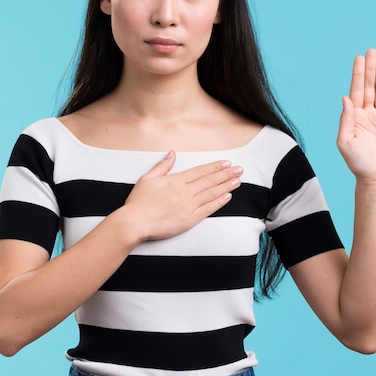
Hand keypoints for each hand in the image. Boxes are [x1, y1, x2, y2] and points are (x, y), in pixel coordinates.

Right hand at [123, 151, 242, 240]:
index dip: (215, 167)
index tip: (226, 163)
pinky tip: (227, 196)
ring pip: (211, 193)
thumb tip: (172, 153)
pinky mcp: (189, 219)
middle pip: (209, 180)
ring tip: (238, 180)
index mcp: (176, 180)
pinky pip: (208, 209)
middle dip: (226, 174)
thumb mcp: (148, 178)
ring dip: (226, 186)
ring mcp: (188, 205)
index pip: (200, 171)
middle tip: (240, 169)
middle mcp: (185, 191)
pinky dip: (218, 202)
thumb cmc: (138, 202)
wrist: (134, 222)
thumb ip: (162, 166)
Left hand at [337, 49, 375, 184]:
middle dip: (369, 69)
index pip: (355, 91)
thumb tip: (345, 98)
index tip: (358, 59)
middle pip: (368, 86)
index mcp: (353, 116)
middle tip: (371, 51)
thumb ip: (345, 119)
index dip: (357, 75)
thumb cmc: (356, 162)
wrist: (375, 176)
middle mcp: (366, 114)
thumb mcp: (344, 141)